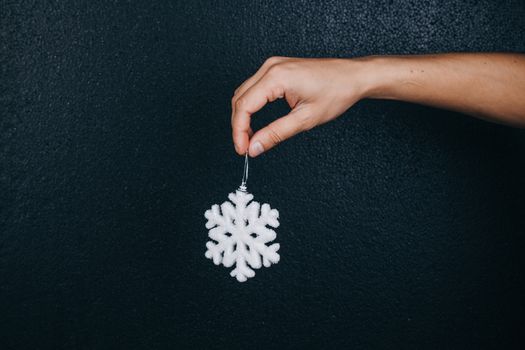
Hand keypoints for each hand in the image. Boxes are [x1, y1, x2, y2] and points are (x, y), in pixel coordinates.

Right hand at [231, 57, 368, 156]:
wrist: (353, 76)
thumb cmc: (336, 92)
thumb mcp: (305, 119)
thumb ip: (276, 134)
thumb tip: (254, 147)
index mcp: (276, 77)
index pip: (244, 106)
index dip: (239, 131)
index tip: (242, 149)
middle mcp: (271, 67)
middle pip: (239, 99)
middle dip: (239, 126)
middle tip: (245, 147)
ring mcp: (273, 65)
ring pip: (244, 93)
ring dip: (243, 116)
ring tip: (250, 138)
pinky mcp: (277, 68)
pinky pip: (254, 88)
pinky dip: (251, 106)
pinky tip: (255, 122)